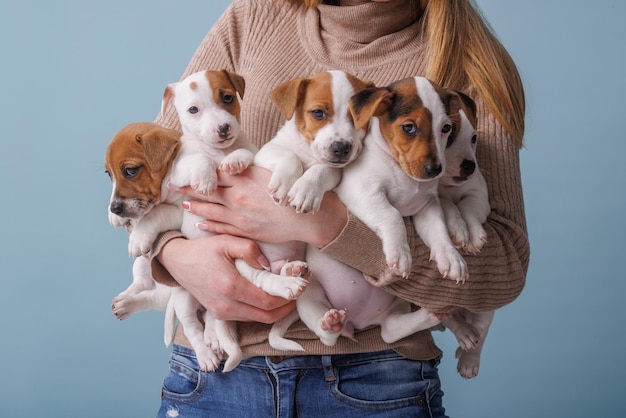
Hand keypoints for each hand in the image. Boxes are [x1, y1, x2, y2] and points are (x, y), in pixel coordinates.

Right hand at [157, 234, 294, 322]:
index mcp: (230, 286)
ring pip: (258, 319)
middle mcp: (226, 305)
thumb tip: (271, 266)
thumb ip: (251, 250)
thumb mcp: (228, 241)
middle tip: (296, 293)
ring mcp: (221, 313)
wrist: (178, 263)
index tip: (299, 288)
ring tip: (284, 293)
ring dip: (274, 310)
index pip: (268, 302)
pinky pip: (247, 317)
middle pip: (266, 316)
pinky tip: (267, 296)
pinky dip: (261, 310)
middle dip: (285, 307)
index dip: (287, 298)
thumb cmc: (204, 250)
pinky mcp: (219, 315)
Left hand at [170, 166, 347, 247]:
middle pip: (208, 191)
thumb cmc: (289, 193)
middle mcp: (238, 197)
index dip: (199, 174)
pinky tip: (200, 224)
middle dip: (188, 189)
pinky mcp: (244, 230)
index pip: (215, 175)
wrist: (302, 217)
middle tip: (172, 186)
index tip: (185, 171)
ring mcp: (239, 215)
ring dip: (195, 206)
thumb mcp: (268, 175)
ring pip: (211, 210)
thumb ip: (248, 173)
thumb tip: (231, 169)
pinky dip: (209, 225)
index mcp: (244, 180)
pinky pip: (221, 227)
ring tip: (182, 204)